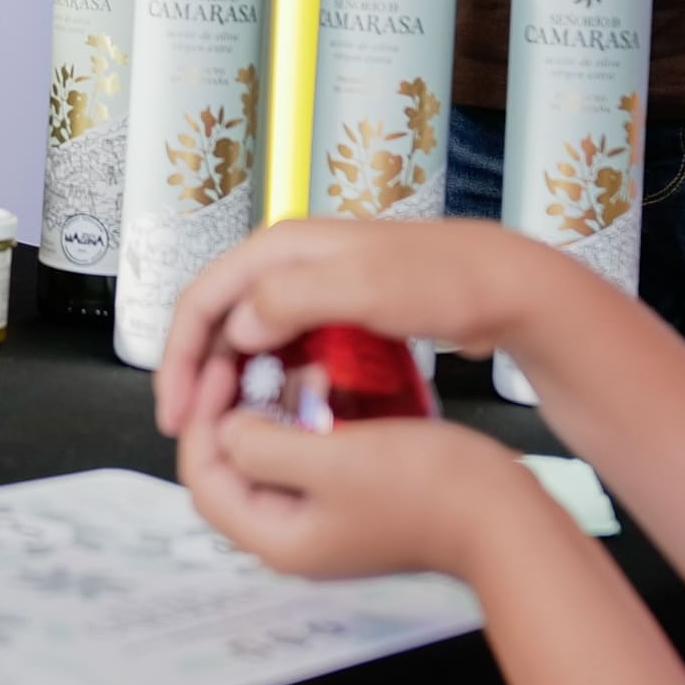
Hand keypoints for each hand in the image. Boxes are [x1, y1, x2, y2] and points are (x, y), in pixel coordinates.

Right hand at [149, 214, 577, 439]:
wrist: (508, 286)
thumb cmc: (442, 282)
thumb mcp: (363, 287)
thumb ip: (291, 299)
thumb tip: (236, 329)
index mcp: (282, 248)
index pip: (201, 298)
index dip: (179, 358)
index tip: (176, 416)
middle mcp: (290, 263)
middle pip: (219, 318)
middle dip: (199, 376)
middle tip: (194, 435)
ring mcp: (317, 287)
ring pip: (251, 337)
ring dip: (232, 383)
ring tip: (228, 433)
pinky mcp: (340, 313)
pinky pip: (286, 350)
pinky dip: (271, 382)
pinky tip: (276, 417)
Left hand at [177, 405, 536, 582]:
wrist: (502, 513)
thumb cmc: (427, 489)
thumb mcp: (330, 459)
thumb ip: (264, 447)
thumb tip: (227, 430)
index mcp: (277, 538)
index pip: (204, 481)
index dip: (201, 423)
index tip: (219, 374)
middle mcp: (293, 538)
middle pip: (231, 473)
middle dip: (229, 416)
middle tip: (242, 367)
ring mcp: (325, 523)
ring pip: (268, 463)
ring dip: (266, 417)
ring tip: (278, 372)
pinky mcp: (353, 504)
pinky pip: (306, 461)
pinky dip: (301, 424)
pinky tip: (318, 390)